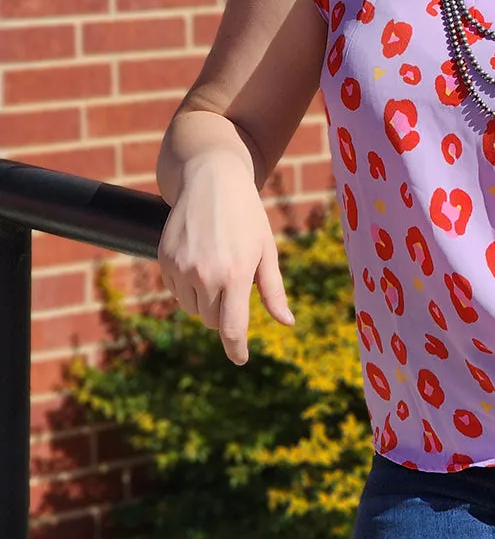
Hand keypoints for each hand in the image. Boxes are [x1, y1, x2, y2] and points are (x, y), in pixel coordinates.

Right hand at [158, 156, 293, 364]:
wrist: (211, 179)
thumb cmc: (247, 216)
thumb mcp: (266, 250)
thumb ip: (273, 290)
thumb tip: (287, 322)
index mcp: (235, 275)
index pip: (231, 329)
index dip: (236, 349)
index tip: (240, 359)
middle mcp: (205, 276)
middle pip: (211, 320)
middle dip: (224, 312)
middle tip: (234, 282)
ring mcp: (181, 268)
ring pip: (192, 307)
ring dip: (204, 299)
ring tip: (218, 263)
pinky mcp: (164, 260)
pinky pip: (175, 290)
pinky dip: (187, 285)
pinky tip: (199, 257)